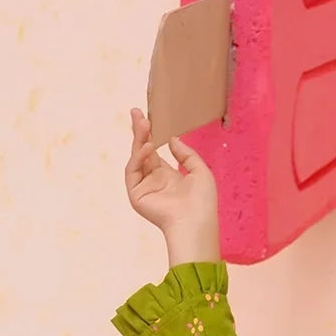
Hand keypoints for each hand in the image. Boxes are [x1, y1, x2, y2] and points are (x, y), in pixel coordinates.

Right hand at [124, 106, 218, 243]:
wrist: (196, 223)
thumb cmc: (202, 202)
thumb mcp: (200, 170)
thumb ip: (186, 153)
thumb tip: (171, 139)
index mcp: (167, 176)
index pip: (154, 151)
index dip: (150, 134)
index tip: (146, 116)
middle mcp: (153, 181)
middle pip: (142, 150)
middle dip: (139, 131)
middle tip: (136, 111)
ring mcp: (143, 188)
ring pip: (136, 157)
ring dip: (139, 139)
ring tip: (143, 123)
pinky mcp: (136, 194)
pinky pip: (133, 170)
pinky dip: (139, 157)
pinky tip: (149, 146)